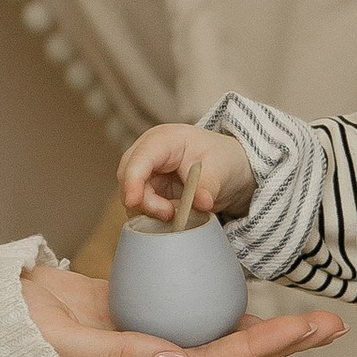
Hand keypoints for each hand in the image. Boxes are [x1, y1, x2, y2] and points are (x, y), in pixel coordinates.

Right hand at [21, 256, 340, 356]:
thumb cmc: (5, 333)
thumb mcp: (56, 343)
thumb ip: (117, 356)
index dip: (257, 350)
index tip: (301, 330)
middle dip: (279, 344)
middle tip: (334, 324)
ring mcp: (133, 343)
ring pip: (207, 337)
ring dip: (256, 328)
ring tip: (308, 318)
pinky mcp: (121, 318)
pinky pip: (176, 312)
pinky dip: (212, 304)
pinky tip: (243, 293)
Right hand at [118, 122, 255, 226]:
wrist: (229, 169)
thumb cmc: (222, 158)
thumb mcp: (222, 168)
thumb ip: (209, 185)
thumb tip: (201, 203)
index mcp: (163, 140)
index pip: (139, 158)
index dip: (132, 180)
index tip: (134, 202)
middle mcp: (148, 155)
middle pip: (128, 178)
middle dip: (144, 202)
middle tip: (170, 214)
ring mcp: (147, 174)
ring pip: (132, 197)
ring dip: (151, 212)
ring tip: (180, 213)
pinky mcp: (149, 192)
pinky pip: (142, 208)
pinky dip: (155, 217)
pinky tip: (175, 215)